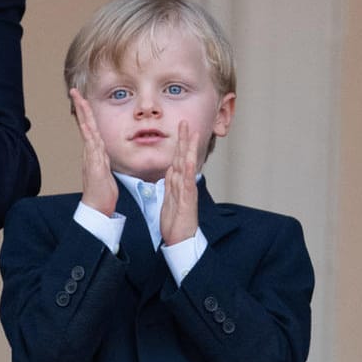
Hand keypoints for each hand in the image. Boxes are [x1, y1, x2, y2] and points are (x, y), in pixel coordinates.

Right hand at [72, 88, 118, 216]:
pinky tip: (86, 126)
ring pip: (88, 131)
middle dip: (81, 107)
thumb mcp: (105, 171)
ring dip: (84, 115)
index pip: (90, 128)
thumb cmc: (102, 192)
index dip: (86, 113)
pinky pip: (91, 148)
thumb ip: (102, 160)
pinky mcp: (95, 166)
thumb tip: (101, 152)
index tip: (83, 98)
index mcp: (94, 153)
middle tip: (74, 91)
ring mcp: (92, 158)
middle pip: (85, 125)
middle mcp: (91, 153)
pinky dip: (89, 135)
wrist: (97, 208)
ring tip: (79, 99)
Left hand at [159, 120, 199, 246]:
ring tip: (191, 134)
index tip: (180, 128)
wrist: (181, 240)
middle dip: (184, 139)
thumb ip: (170, 184)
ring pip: (187, 166)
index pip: (177, 158)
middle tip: (184, 122)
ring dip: (189, 149)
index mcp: (178, 183)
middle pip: (183, 157)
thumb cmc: (176, 222)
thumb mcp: (170, 199)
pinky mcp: (188, 200)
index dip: (178, 143)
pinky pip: (187, 182)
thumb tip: (170, 170)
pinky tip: (188, 159)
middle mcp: (184, 183)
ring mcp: (187, 190)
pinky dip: (188, 170)